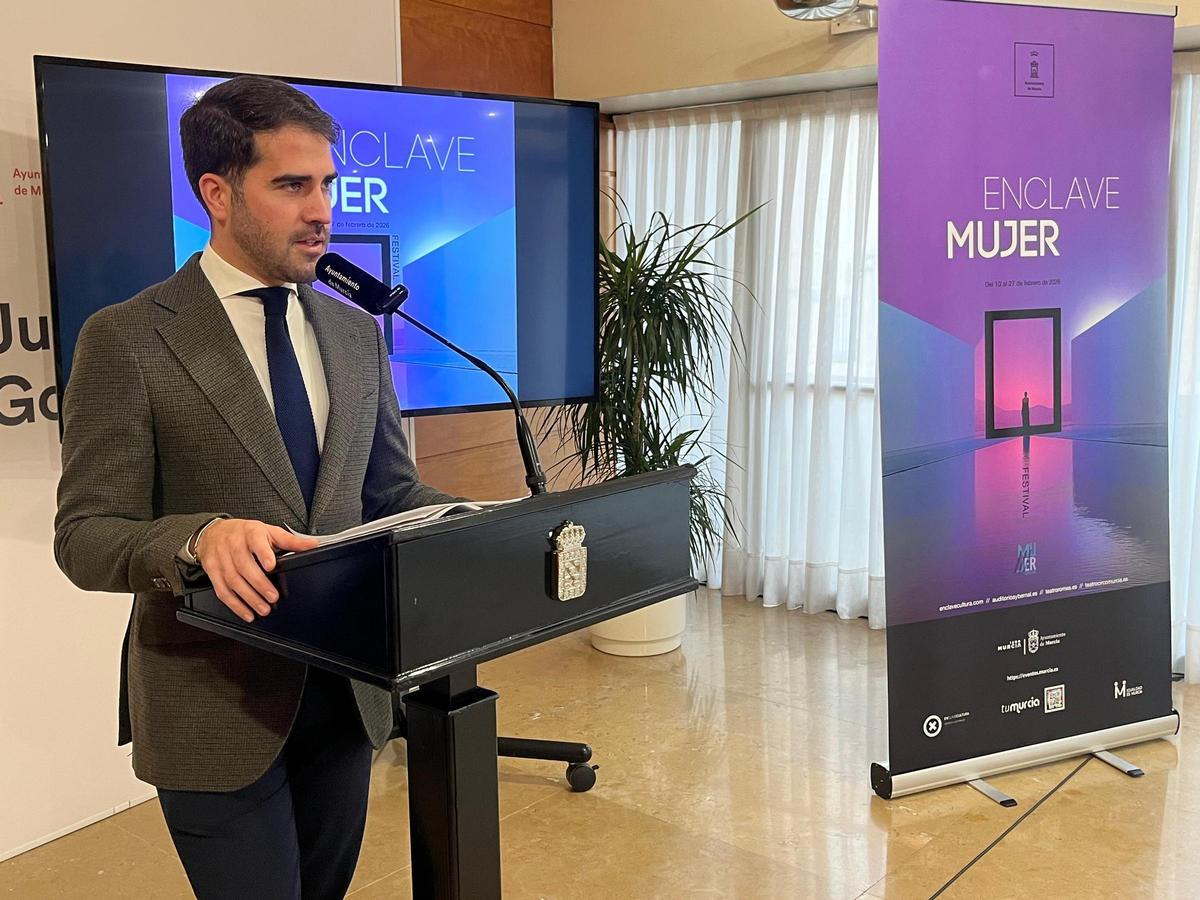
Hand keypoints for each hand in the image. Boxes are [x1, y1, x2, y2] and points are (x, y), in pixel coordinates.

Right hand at [195, 519, 319, 622]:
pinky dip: (235, 605)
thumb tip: (313, 545)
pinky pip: (222, 591)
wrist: (213, 533)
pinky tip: (247, 613)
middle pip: (244, 566)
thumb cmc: (246, 533)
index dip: (263, 553)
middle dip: (259, 584)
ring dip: (248, 598)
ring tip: (263, 609)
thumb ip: (291, 541)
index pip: (256, 541)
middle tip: (273, 597)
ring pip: (233, 580)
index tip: (271, 565)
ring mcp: (221, 559)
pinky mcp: (212, 571)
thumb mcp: (269, 532)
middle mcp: (234, 545)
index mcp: (250, 532)